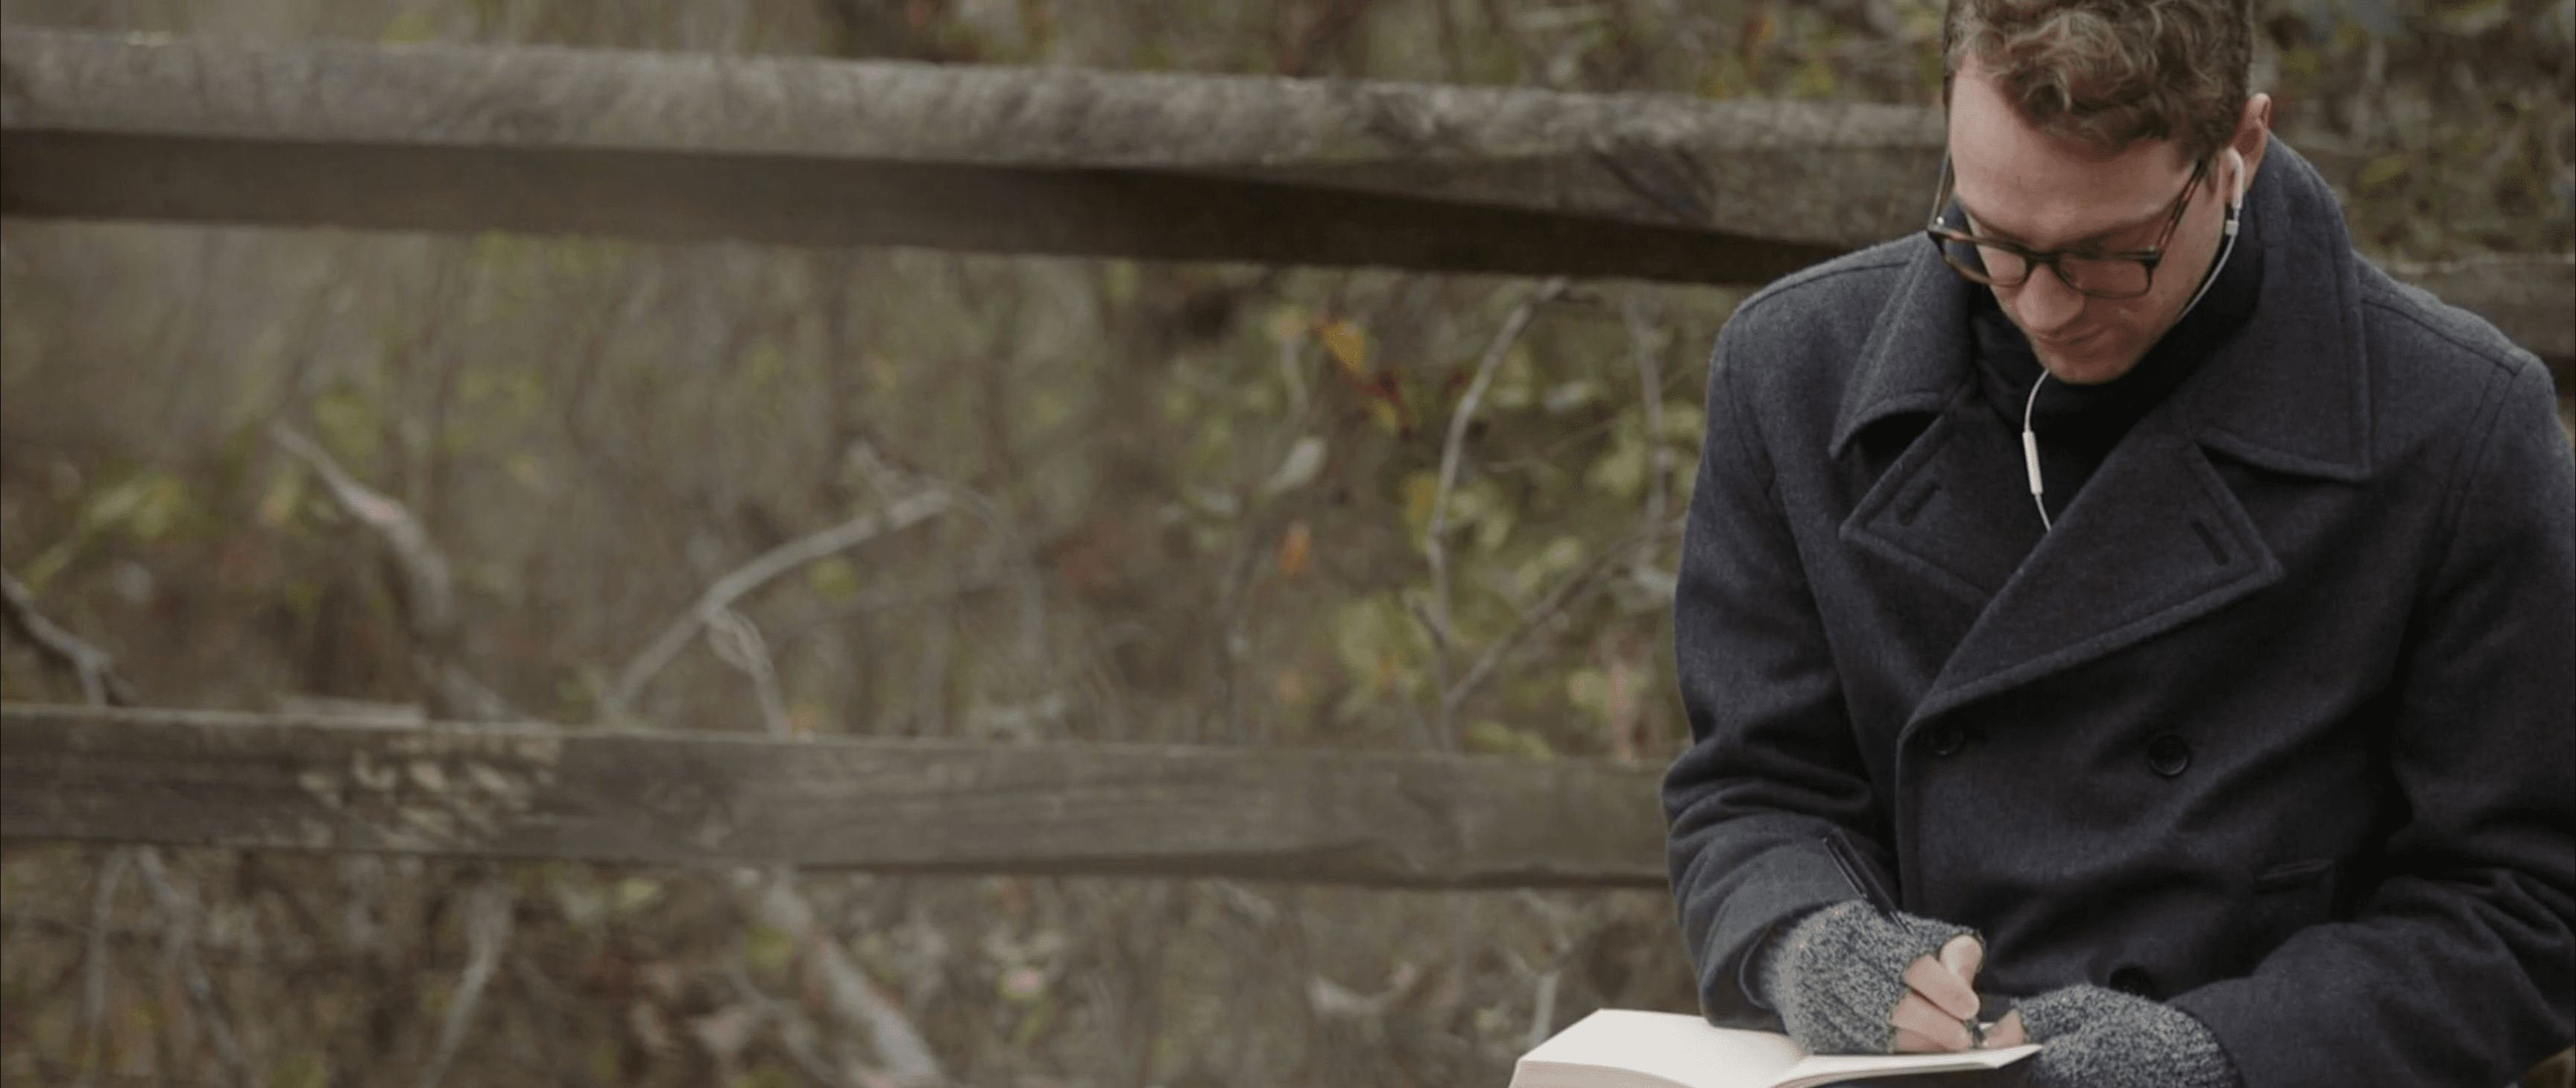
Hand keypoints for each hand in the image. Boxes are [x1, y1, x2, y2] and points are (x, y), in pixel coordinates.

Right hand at [1757, 900, 1980, 1055]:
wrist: (1799, 951)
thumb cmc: (1867, 943)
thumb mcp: (1909, 931)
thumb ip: (1946, 949)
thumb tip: (1965, 982)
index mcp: (1857, 928)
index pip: (1911, 963)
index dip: (1944, 988)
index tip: (1969, 1006)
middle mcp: (1830, 961)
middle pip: (1893, 1003)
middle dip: (1935, 1024)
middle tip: (1962, 1036)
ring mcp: (1815, 997)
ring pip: (1878, 1031)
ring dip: (1918, 1042)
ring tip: (1944, 1044)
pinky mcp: (1811, 1027)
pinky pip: (1859, 1047)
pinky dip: (1891, 1051)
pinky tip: (1914, 1048)